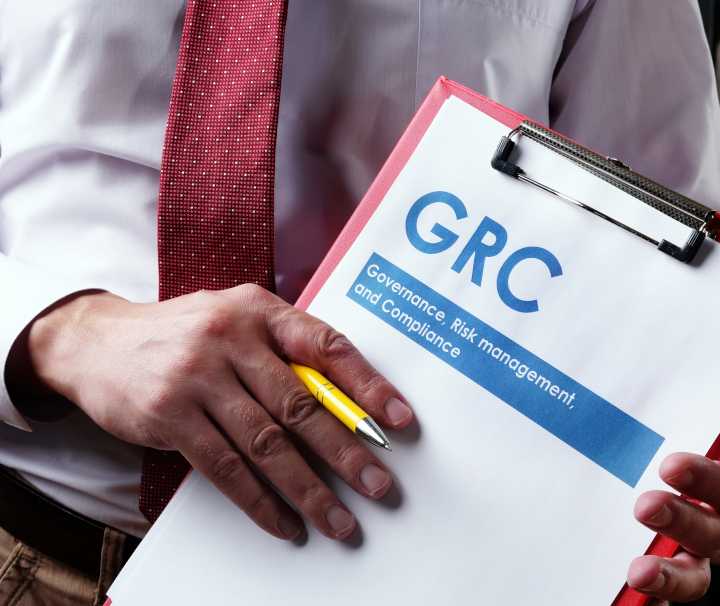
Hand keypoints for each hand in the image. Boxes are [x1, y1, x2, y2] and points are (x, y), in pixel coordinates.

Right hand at [26, 285, 414, 540]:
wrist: (97, 342)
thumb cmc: (186, 334)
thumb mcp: (236, 319)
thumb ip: (284, 348)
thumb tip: (349, 400)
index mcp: (260, 310)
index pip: (328, 346)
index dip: (369, 386)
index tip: (401, 421)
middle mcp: (232, 337)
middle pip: (302, 404)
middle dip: (347, 453)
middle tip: (380, 487)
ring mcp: (198, 376)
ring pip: (267, 443)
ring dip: (308, 489)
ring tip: (340, 520)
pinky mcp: (169, 414)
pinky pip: (224, 467)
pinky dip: (259, 500)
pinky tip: (284, 524)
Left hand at [626, 377, 719, 602]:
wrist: (673, 403)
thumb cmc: (717, 398)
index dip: (711, 480)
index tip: (671, 466)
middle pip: (716, 533)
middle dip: (682, 522)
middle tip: (646, 506)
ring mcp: (692, 538)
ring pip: (694, 570)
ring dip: (671, 575)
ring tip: (640, 571)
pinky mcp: (662, 550)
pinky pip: (664, 582)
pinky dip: (653, 594)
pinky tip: (630, 592)